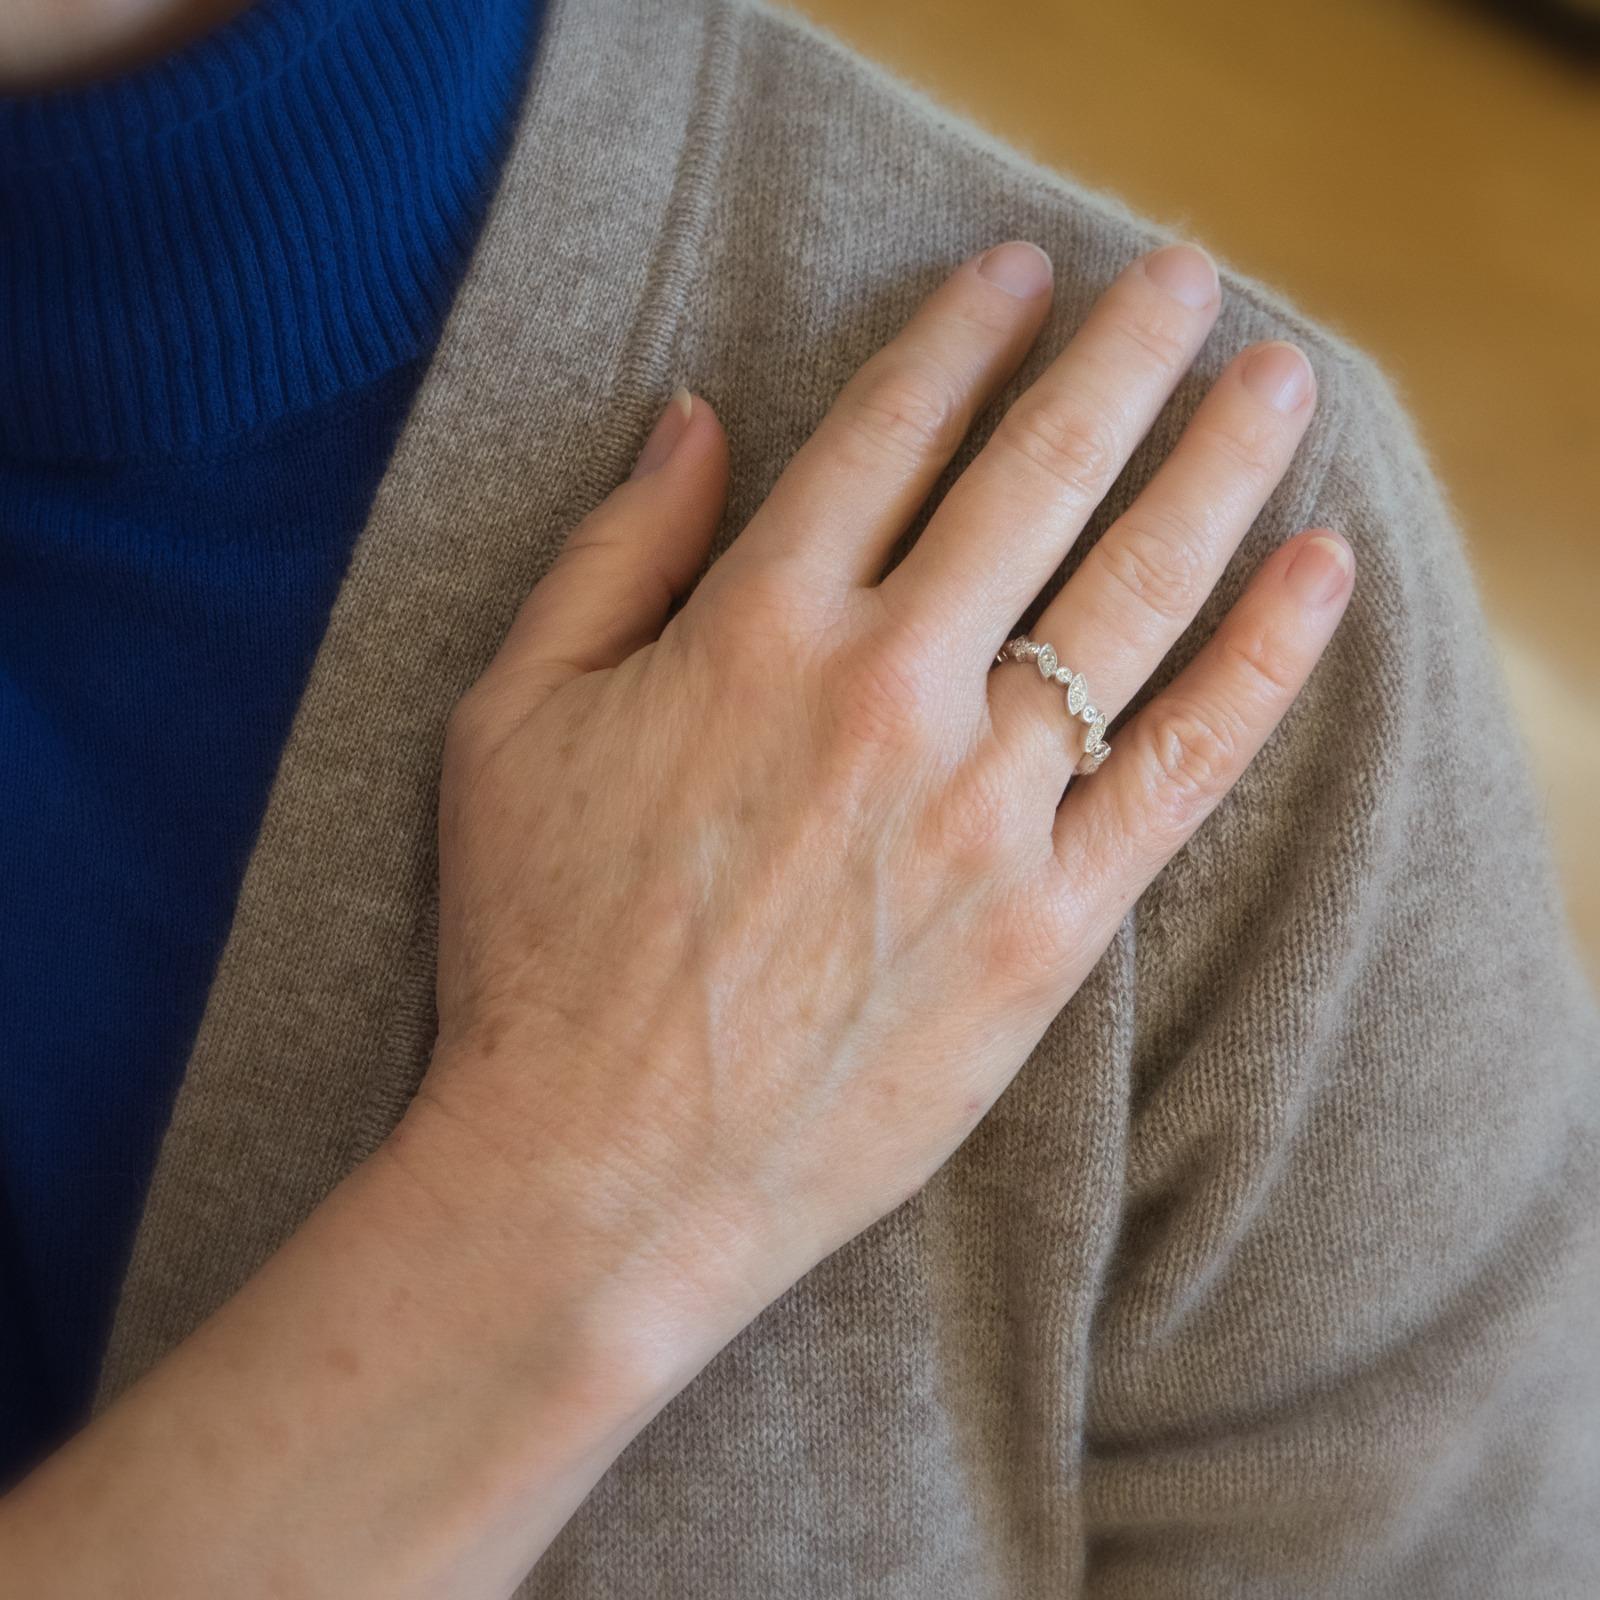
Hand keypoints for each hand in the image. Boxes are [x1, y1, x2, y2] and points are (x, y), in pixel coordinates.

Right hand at [401, 236, 1350, 1362]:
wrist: (598, 1174)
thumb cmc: (535, 948)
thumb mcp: (511, 720)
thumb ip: (612, 553)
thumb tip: (697, 416)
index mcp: (752, 630)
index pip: (888, 432)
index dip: (963, 334)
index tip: (1021, 273)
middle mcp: (885, 693)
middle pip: (1036, 478)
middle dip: (1123, 355)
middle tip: (1186, 274)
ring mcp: (979, 812)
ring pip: (1132, 600)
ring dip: (1217, 468)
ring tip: (1281, 382)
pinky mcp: (1044, 928)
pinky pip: (1180, 771)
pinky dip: (1262, 666)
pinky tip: (1321, 576)